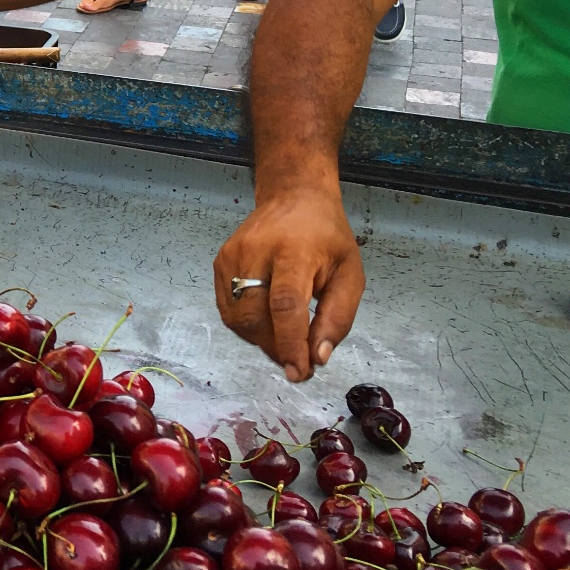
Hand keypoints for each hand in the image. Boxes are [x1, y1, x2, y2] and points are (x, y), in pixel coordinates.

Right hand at [214, 189, 365, 380]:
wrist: (294, 197)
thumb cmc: (327, 238)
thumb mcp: (350, 274)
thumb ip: (337, 318)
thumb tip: (317, 357)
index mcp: (294, 251)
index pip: (285, 304)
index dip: (290, 343)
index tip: (300, 372)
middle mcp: (256, 251)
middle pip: (255, 316)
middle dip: (276, 348)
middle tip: (297, 361)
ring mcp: (231, 255)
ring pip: (237, 318)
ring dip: (261, 341)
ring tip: (284, 340)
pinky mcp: (219, 261)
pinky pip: (228, 309)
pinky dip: (247, 326)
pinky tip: (267, 322)